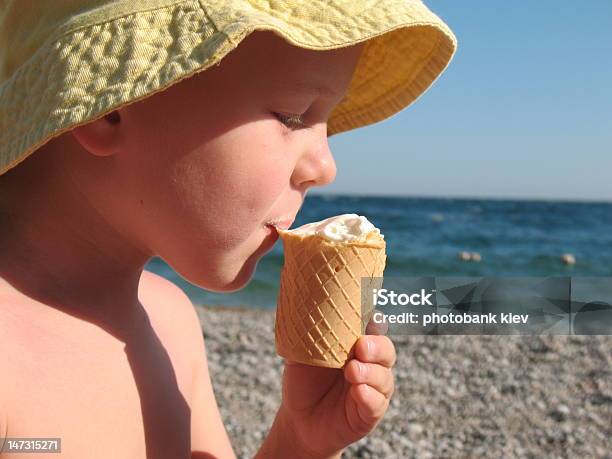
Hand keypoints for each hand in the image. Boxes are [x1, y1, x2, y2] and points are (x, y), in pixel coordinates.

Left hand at [278, 318, 395, 457]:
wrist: (298, 419)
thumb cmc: (302, 381)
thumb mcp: (299, 356)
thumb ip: (303, 337)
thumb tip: (300, 315)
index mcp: (355, 345)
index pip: (372, 328)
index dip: (373, 321)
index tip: (368, 318)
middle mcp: (369, 363)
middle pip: (385, 350)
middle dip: (377, 347)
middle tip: (361, 347)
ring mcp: (372, 388)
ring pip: (384, 377)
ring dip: (371, 373)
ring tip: (352, 371)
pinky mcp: (370, 412)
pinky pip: (377, 403)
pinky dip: (369, 396)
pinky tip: (358, 391)